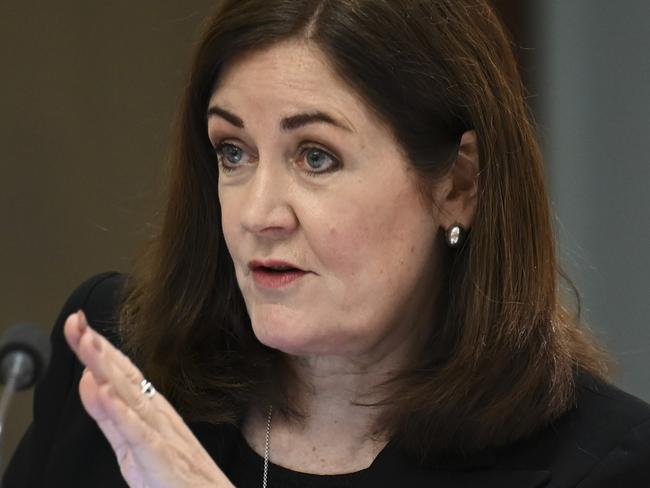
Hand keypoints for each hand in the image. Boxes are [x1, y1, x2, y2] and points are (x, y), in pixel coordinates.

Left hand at [63, 310, 234, 487]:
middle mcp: (158, 418)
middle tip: (75, 321)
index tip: (78, 324)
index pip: (122, 375)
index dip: (100, 348)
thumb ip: (112, 418)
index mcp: (152, 413)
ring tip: (86, 344)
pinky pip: (139, 434)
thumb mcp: (136, 448)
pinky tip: (106, 392)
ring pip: (130, 397)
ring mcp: (161, 436)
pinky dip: (121, 412)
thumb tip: (92, 382)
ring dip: (107, 369)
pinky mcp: (161, 460)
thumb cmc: (181, 481)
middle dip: (98, 349)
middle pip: (124, 378)